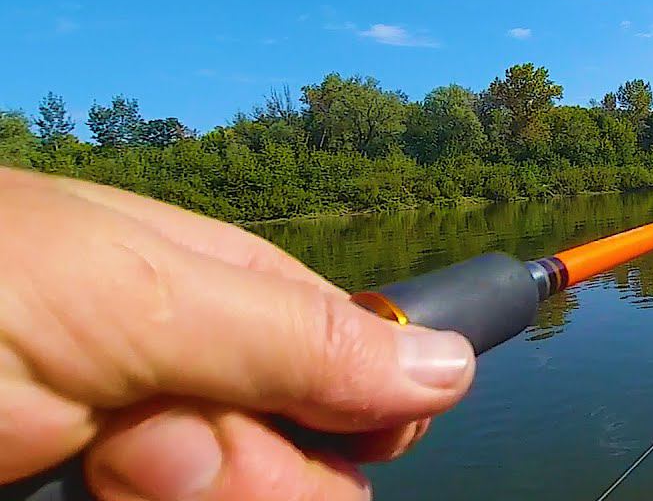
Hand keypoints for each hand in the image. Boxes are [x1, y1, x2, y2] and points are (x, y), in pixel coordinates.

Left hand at [0, 167, 475, 499]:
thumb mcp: (139, 299)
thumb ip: (296, 338)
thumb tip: (450, 368)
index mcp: (228, 303)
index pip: (365, 373)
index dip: (368, 414)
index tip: (345, 432)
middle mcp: (194, 387)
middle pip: (313, 474)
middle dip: (252, 474)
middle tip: (147, 438)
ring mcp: (142, 468)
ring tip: (87, 467)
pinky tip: (76, 500)